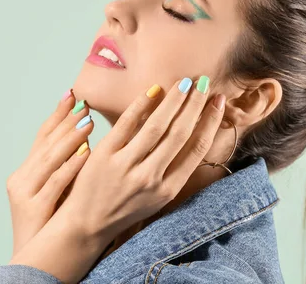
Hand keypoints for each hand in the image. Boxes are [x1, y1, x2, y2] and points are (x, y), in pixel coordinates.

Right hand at [6, 89, 93, 257]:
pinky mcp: (34, 209)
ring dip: (70, 139)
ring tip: (88, 121)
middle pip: (45, 142)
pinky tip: (86, 153)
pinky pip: (55, 183)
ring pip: (49, 159)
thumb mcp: (56, 190)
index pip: (42, 135)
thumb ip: (66, 165)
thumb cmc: (52, 222)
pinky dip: (71, 166)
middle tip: (84, 103)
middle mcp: (22, 178)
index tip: (71, 93)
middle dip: (65, 121)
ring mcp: (26, 193)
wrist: (36, 258)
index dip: (57, 114)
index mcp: (26, 171)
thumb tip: (88, 138)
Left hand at [58, 76, 225, 245]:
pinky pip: (127, 124)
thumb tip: (195, 133)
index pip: (196, 149)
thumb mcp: (157, 197)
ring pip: (156, 126)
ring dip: (174, 101)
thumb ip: (175, 170)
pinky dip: (142, 104)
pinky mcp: (105, 155)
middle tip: (203, 82)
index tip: (218, 101)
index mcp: (168, 189)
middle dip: (195, 105)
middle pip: (179, 134)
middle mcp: (150, 178)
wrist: (87, 223)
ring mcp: (126, 166)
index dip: (210, 122)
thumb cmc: (125, 208)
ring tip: (184, 82)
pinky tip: (154, 90)